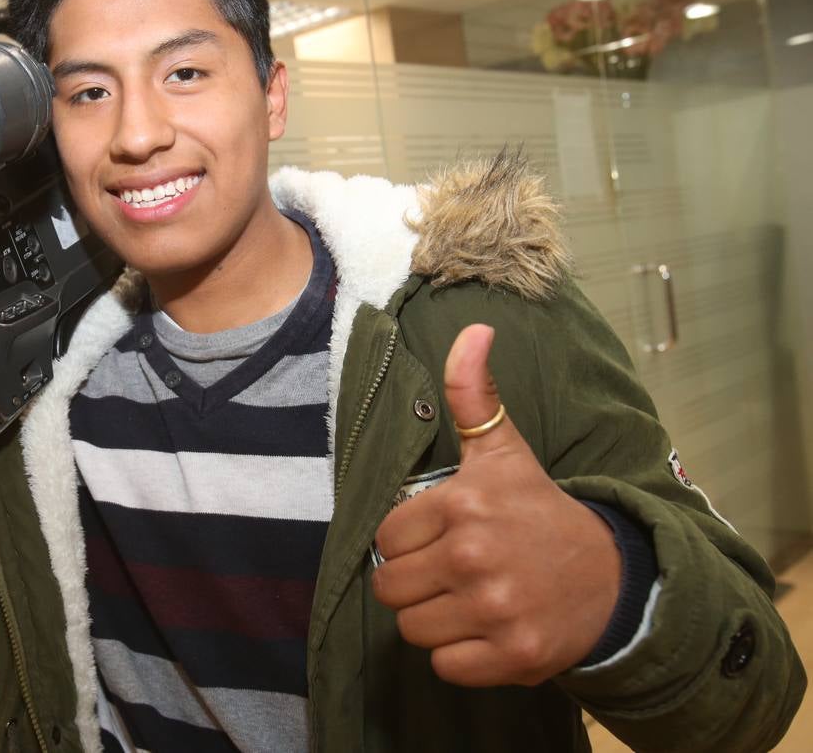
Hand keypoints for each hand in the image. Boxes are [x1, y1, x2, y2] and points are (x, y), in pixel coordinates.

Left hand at [371, 324, 620, 685]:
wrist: (610, 577)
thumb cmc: (540, 512)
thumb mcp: (503, 451)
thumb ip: (472, 395)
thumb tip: (474, 330)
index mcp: (463, 505)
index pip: (385, 538)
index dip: (409, 540)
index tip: (443, 536)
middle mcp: (476, 556)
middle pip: (390, 588)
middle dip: (414, 583)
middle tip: (452, 573)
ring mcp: (495, 609)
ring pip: (412, 630)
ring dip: (434, 620)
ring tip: (470, 600)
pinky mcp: (513, 656)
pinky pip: (445, 666)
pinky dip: (460, 656)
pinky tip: (487, 630)